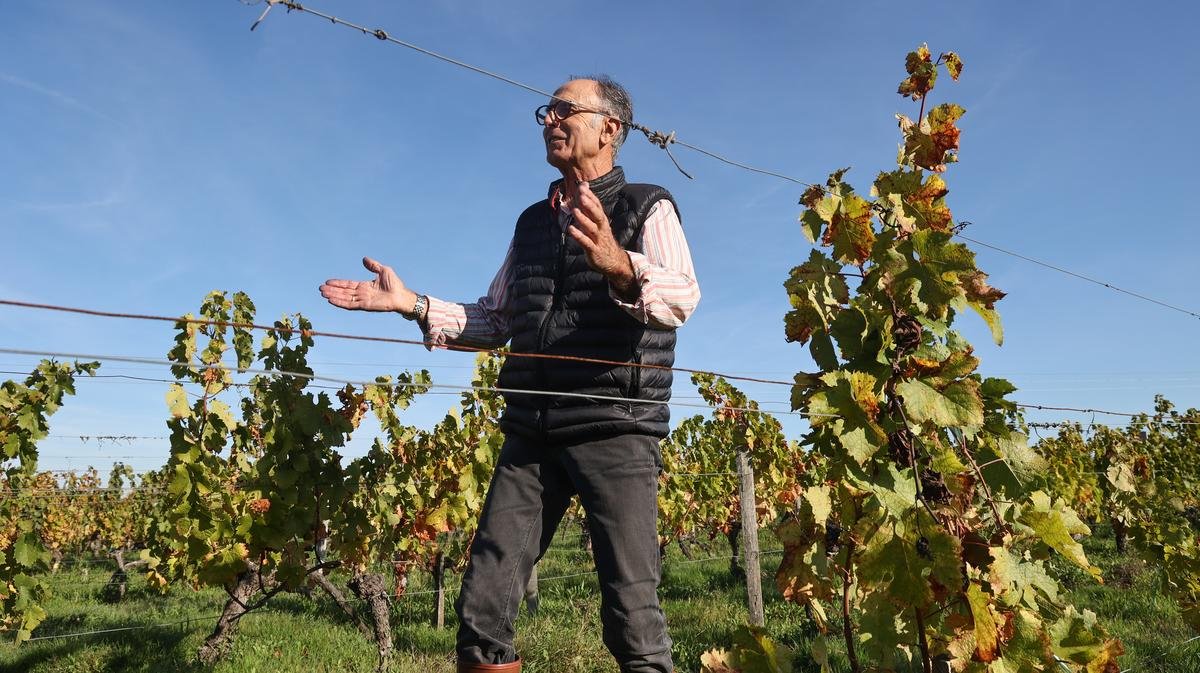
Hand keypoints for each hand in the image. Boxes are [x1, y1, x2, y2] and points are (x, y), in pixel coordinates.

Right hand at [319, 257, 416, 312]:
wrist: (401, 295)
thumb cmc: (395, 284)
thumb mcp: (383, 270)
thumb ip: (373, 265)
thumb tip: (364, 259)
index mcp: (365, 286)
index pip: (348, 285)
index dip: (338, 283)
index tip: (328, 282)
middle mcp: (362, 294)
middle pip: (343, 292)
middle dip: (332, 290)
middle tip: (320, 288)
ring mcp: (362, 300)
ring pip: (344, 298)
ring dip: (333, 296)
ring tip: (323, 293)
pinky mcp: (364, 306)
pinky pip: (350, 305)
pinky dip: (340, 303)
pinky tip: (331, 300)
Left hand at [564, 175, 636, 295]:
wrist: (612, 261)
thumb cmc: (600, 239)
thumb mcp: (596, 223)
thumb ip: (588, 207)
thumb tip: (583, 187)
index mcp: (601, 221)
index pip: (597, 206)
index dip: (590, 196)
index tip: (582, 187)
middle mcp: (601, 228)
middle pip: (597, 215)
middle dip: (589, 205)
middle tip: (581, 196)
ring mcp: (598, 239)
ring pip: (592, 228)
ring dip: (583, 219)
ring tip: (574, 211)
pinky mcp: (594, 250)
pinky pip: (586, 243)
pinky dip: (579, 236)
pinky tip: (570, 229)